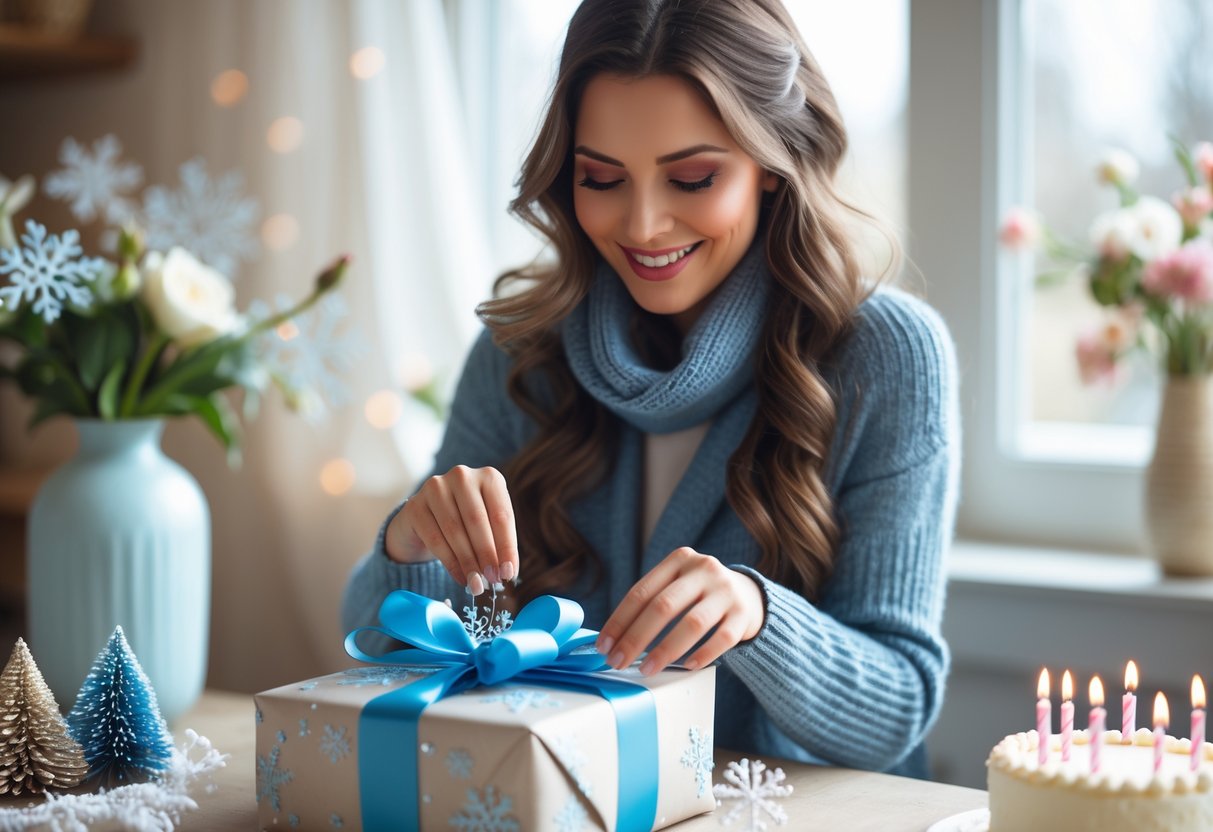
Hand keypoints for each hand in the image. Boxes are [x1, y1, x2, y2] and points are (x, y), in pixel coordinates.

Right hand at [383, 465, 518, 593]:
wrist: (427, 518)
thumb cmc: (466, 522)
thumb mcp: (488, 526)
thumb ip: (498, 544)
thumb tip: (506, 572)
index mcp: (489, 477)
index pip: (501, 515)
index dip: (507, 547)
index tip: (509, 573)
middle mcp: (462, 476)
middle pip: (477, 521)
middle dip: (487, 555)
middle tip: (494, 580)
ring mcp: (435, 487)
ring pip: (455, 531)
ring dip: (468, 562)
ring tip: (477, 584)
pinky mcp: (415, 505)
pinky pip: (435, 539)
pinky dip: (450, 562)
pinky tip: (460, 577)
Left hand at [595, 547, 764, 675]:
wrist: (749, 594)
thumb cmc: (699, 595)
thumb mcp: (677, 585)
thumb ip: (651, 603)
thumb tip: (614, 640)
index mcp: (679, 559)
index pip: (641, 592)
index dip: (619, 621)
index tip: (604, 646)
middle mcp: (703, 569)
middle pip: (663, 606)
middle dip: (636, 638)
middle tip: (618, 662)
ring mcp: (726, 590)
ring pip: (692, 624)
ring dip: (665, 650)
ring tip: (647, 669)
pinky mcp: (743, 613)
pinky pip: (721, 638)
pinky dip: (702, 654)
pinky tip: (687, 666)